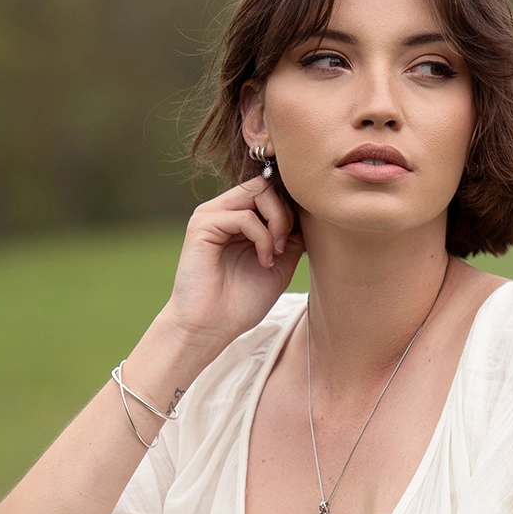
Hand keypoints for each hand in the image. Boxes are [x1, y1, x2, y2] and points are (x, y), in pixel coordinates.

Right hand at [162, 177, 303, 354]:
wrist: (210, 328)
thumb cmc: (240, 302)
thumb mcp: (279, 264)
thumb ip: (292, 236)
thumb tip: (310, 213)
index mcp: (238, 218)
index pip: (271, 191)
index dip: (292, 209)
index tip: (300, 241)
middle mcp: (223, 211)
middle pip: (266, 185)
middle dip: (286, 211)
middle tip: (287, 244)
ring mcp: (211, 215)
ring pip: (257, 192)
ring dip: (277, 221)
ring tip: (278, 251)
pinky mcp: (202, 225)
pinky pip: (244, 216)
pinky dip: (262, 237)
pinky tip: (265, 260)